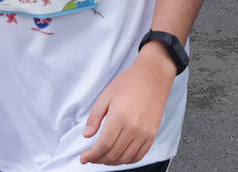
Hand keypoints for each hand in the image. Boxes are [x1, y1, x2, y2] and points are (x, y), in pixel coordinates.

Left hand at [80, 47, 174, 165]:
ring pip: (125, 158)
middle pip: (113, 154)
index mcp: (119, 117)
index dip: (91, 155)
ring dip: (112, 162)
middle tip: (91, 157)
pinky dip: (127, 160)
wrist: (153, 75)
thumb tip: (87, 135)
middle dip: (99, 159)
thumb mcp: (106, 95)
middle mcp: (133, 128)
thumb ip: (94, 117)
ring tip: (103, 158)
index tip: (84, 157)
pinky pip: (139, 155)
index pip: (103, 145)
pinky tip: (119, 157)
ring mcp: (145, 133)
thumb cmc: (130, 82)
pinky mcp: (152, 134)